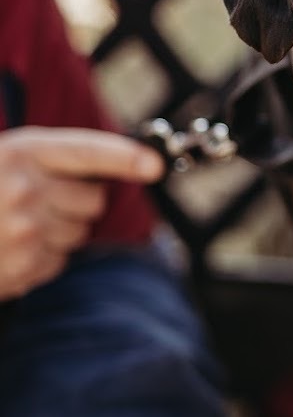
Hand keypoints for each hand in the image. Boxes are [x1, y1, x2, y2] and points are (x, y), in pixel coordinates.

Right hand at [0, 127, 163, 299]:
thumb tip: (109, 179)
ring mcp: (23, 229)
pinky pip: (58, 262)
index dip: (126, 157)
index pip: (86, 150)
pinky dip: (41, 259)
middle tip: (37, 202)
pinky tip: (10, 250)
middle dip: (75, 202)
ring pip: (79, 233)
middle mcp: (24, 187)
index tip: (154, 166)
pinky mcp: (21, 266)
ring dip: (58, 233)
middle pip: (93, 199)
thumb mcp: (6, 161)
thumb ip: (49, 163)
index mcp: (21, 151)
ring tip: (16, 227)